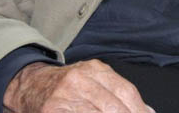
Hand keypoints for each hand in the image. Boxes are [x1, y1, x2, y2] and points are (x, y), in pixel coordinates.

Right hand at [3, 59, 154, 111]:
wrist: (30, 85)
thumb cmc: (67, 87)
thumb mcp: (94, 81)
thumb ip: (119, 94)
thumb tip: (148, 111)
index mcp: (96, 69)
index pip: (126, 91)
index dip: (138, 109)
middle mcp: (81, 79)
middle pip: (113, 106)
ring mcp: (65, 95)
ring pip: (98, 112)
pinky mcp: (53, 109)